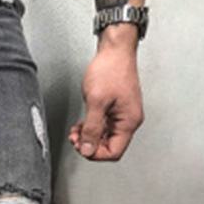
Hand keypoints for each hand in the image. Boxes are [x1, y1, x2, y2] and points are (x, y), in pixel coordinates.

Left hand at [69, 29, 143, 161]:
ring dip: (88, 137)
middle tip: (75, 138)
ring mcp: (122, 114)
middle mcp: (128, 120)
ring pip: (104, 137)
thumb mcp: (96, 102)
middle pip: (109, 146)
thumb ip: (91, 128)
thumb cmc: (110, 69)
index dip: (95, 153)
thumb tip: (87, 149)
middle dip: (89, 145)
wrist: (114, 50)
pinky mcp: (115, 109)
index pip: (114, 152)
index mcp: (129, 121)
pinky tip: (81, 125)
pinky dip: (90, 128)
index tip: (81, 147)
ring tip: (75, 131)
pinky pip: (103, 126)